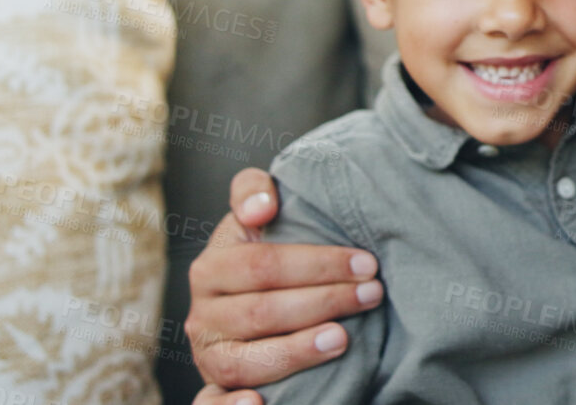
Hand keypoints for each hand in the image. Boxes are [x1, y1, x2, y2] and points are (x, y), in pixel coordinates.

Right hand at [185, 167, 384, 392]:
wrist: (257, 298)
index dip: (317, 265)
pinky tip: (262, 404)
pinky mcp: (215, 389)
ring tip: (342, 339)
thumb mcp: (258, 219)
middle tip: (372, 295)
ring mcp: (208, 355)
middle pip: (263, 311)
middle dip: (324, 302)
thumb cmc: (268, 257)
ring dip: (295, 352)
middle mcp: (204, 313)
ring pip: (246, 359)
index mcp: (213, 267)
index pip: (264, 266)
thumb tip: (262, 207)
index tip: (366, 263)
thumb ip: (252, 191)